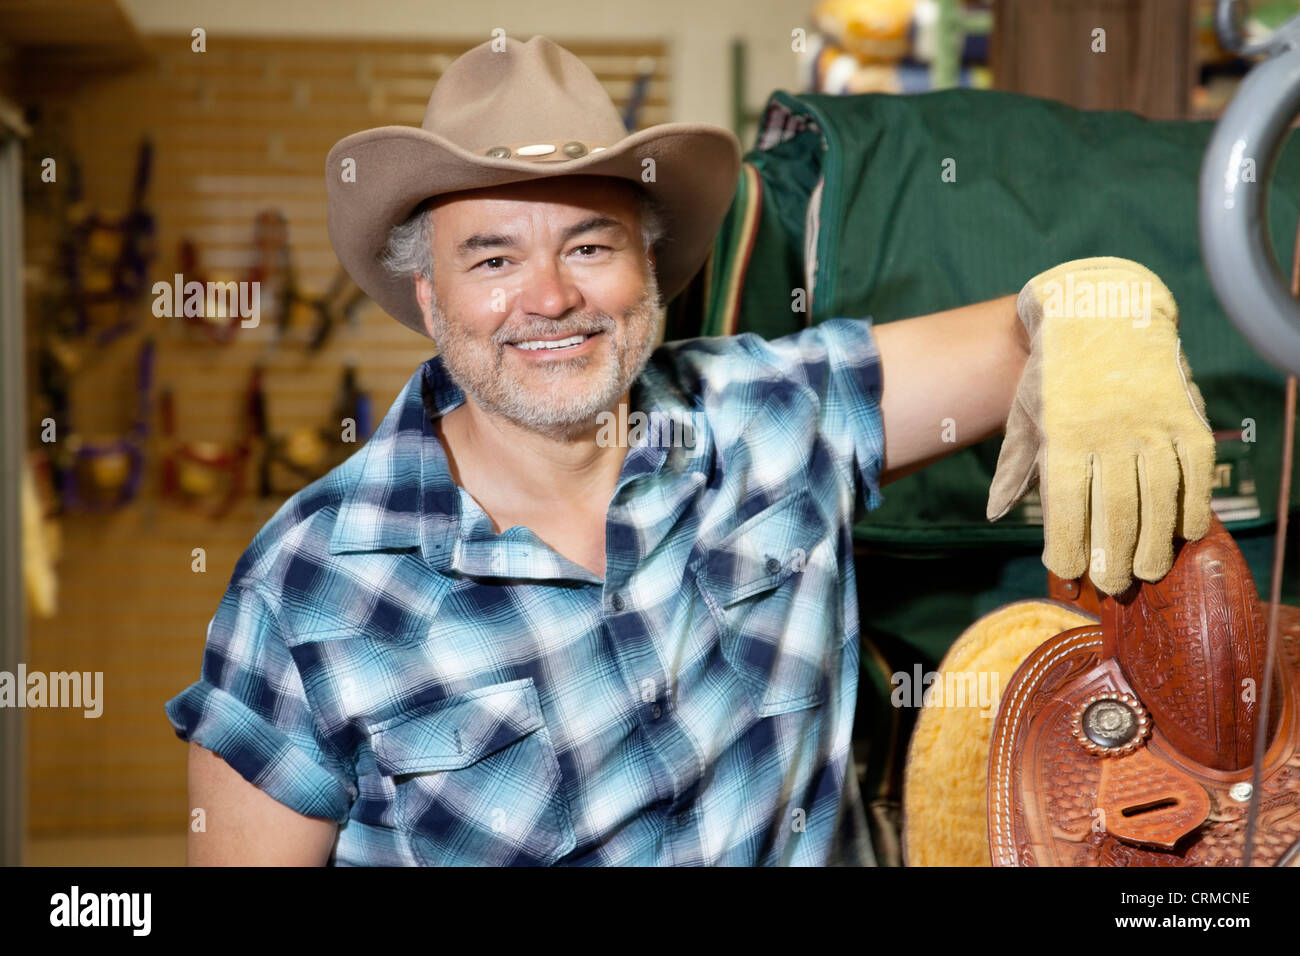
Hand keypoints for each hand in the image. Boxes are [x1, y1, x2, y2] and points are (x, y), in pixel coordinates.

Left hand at [986, 257, 1215, 594]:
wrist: (1101, 314)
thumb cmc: (1056, 376)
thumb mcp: (1026, 416)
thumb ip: (1015, 467)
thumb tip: (994, 513)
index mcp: (1063, 436)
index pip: (1067, 505)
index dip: (1070, 546)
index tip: (1069, 574)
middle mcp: (1110, 432)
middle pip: (1117, 510)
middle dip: (1114, 556)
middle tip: (1112, 585)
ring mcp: (1152, 424)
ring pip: (1159, 497)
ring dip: (1155, 542)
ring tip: (1147, 571)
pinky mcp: (1186, 417)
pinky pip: (1195, 471)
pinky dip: (1192, 505)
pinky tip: (1183, 532)